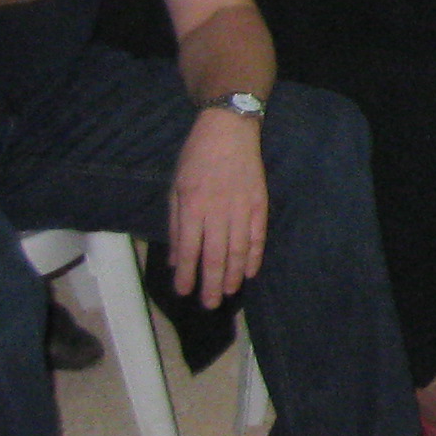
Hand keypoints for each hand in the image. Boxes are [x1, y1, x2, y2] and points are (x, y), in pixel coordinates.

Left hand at [168, 112, 267, 306]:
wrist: (229, 130)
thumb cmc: (196, 158)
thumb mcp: (175, 188)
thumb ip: (175, 225)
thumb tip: (175, 259)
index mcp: (193, 207)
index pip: (190, 249)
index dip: (187, 274)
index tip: (184, 292)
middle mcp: (218, 211)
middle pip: (216, 255)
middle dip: (212, 283)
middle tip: (210, 304)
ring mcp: (242, 207)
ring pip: (238, 249)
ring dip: (233, 274)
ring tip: (229, 293)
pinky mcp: (260, 202)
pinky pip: (258, 234)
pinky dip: (255, 255)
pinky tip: (251, 271)